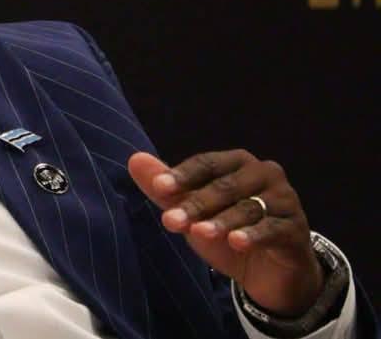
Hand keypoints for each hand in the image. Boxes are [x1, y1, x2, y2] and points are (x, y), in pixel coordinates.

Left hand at [128, 150, 323, 316]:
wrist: (269, 273)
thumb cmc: (226, 231)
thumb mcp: (193, 211)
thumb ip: (167, 188)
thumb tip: (134, 159)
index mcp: (238, 163)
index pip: (207, 164)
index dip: (183, 175)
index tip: (159, 187)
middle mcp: (265, 174)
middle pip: (226, 185)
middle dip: (196, 204)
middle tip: (170, 221)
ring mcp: (285, 200)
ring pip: (248, 208)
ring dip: (221, 221)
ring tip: (199, 233)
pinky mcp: (296, 229)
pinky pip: (273, 229)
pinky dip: (253, 235)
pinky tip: (237, 243)